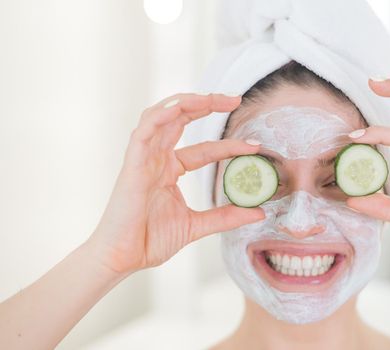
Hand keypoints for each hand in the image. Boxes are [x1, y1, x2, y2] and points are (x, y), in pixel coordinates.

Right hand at [87, 93, 264, 274]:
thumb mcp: (197, 225)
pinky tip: (179, 107)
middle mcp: (157, 158)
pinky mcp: (132, 164)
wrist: (122, 258)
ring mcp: (143, 159)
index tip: (255, 145)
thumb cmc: (150, 240)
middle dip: (208, 105)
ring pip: (162, 116)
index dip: (229, 145)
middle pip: (182, 119)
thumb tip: (259, 213)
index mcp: (170, 169)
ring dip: (187, 103)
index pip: (205, 149)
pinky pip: (144, 132)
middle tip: (235, 98)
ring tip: (214, 98)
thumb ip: (225, 217)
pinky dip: (160, 116)